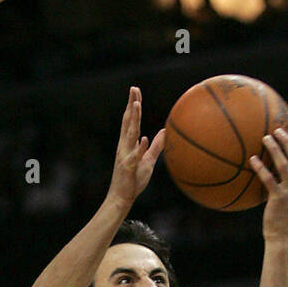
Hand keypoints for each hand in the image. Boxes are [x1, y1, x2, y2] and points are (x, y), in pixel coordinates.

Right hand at [107, 88, 165, 211]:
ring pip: (129, 134)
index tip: (136, 91)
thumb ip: (156, 146)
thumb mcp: (148, 160)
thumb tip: (165, 132)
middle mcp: (124, 146)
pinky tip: (143, 138)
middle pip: (128, 121)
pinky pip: (134, 156)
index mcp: (128, 143)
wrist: (122, 197)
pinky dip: (139, 147)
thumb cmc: (134, 179)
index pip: (130, 120)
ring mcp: (125, 155)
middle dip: (131, 105)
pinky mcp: (128, 167)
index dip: (133, 105)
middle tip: (133, 89)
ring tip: (137, 105)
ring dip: (133, 119)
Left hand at [249, 129, 287, 241]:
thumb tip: (277, 170)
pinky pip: (269, 179)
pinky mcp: (278, 199)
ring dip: (275, 149)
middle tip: (277, 130)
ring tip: (265, 138)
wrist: (282, 237)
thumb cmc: (284, 219)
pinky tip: (252, 160)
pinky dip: (260, 167)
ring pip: (285, 165)